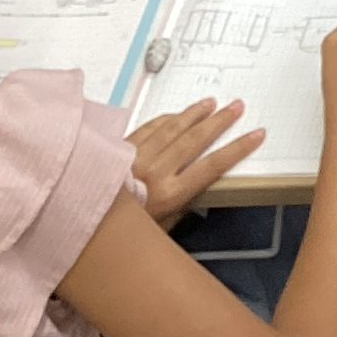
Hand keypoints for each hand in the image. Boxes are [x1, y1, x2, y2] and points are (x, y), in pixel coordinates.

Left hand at [126, 98, 265, 225]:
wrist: (79, 221)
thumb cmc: (124, 234)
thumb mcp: (160, 231)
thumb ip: (180, 208)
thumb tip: (198, 189)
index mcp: (170, 194)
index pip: (212, 165)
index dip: (237, 148)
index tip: (257, 134)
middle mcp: (156, 171)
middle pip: (195, 139)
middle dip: (220, 121)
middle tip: (237, 106)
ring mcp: (137, 156)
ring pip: (172, 128)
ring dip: (194, 113)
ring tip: (212, 103)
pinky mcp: (121, 148)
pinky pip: (149, 127)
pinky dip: (166, 119)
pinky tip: (177, 114)